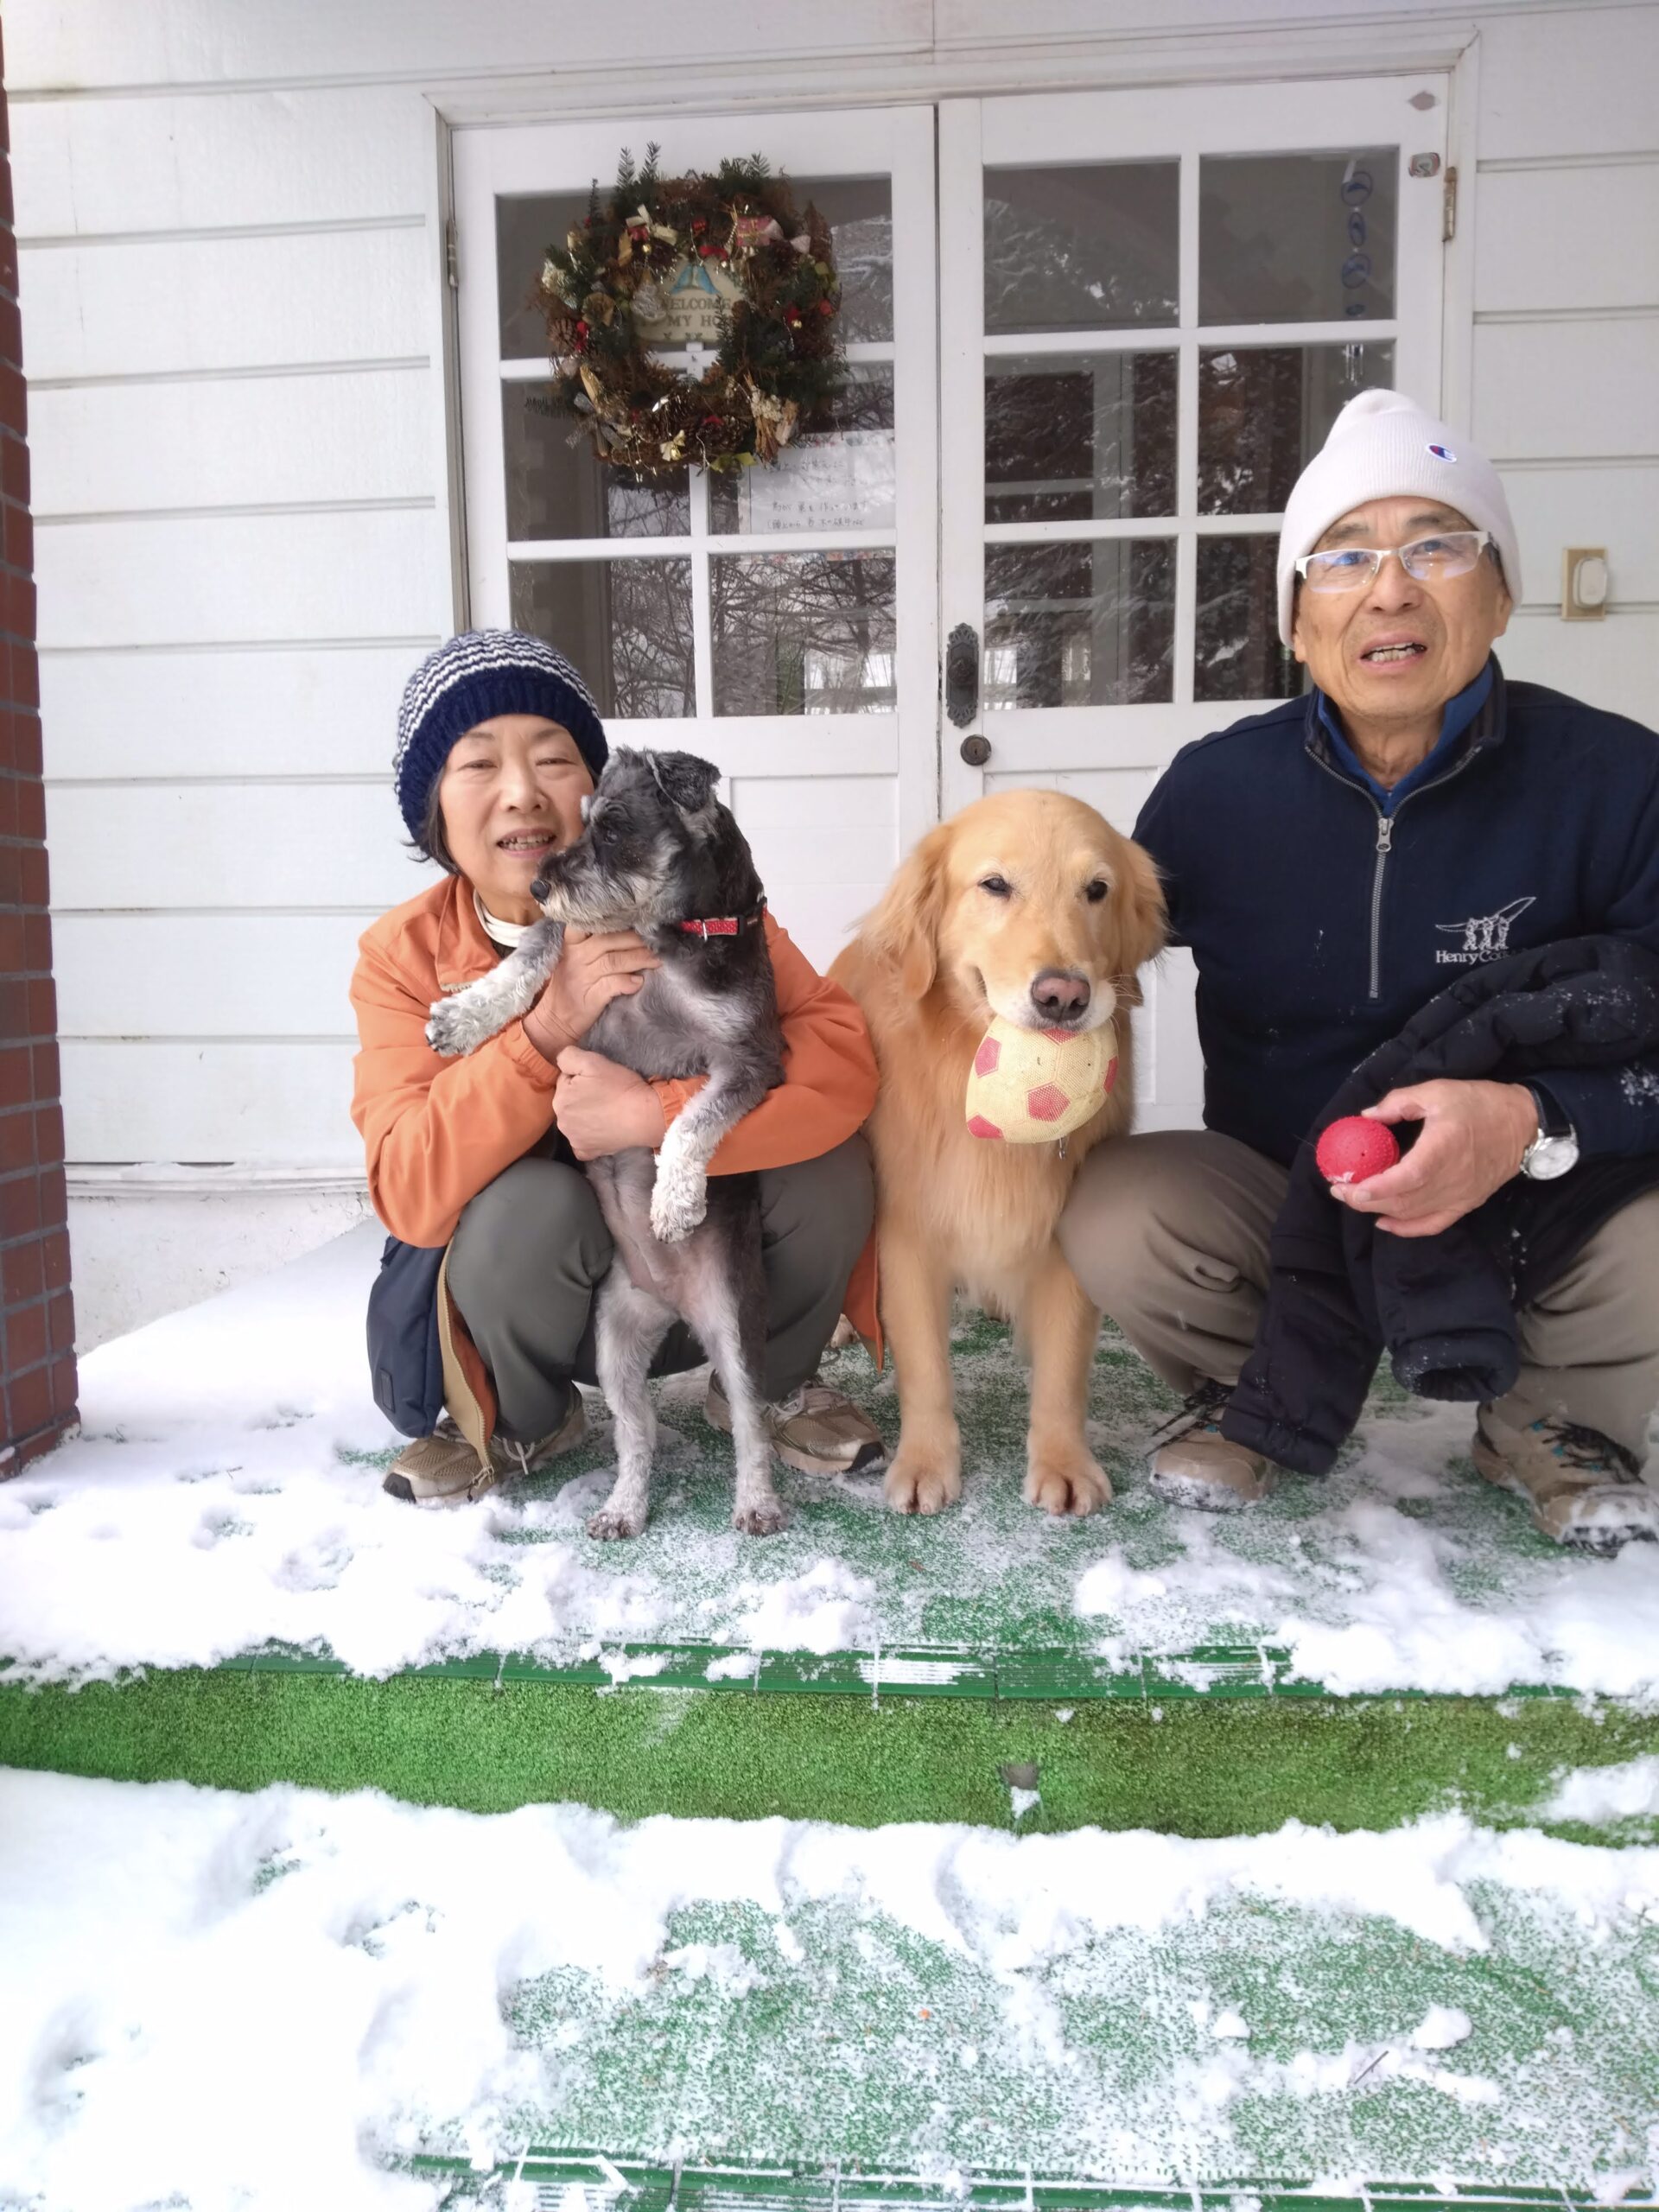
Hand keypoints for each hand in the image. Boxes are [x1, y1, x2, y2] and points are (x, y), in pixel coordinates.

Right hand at [522, 927, 657, 1059]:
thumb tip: (632, 931)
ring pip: (615, 960)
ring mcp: (583, 976)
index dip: (612, 918)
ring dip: (640, 959)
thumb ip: (595, 943)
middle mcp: (576, 956)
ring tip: (656, 960)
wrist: (556, 1020)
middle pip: (609, 939)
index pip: (587, 922)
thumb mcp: (575, 959)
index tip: (633, 917)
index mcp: (571, 943)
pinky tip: (639, 982)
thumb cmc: (570, 986)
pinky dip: (629, 982)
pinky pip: (614, 984)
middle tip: (656, 941)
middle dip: (636, 939)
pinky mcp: (591, 996)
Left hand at [553, 1046, 667, 1160]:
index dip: (582, 1077)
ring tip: (605, 1111)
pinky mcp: (587, 1152)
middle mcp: (562, 1123)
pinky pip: (581, 1143)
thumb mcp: (592, 1061)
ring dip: (584, 1116)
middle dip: (581, 1097)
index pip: (565, 1082)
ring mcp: (574, 1140)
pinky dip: (588, 1137)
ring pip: (574, 1122)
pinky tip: (600, 1130)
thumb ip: (567, 1056)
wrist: (644, 1115)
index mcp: (560, 1099)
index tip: (598, 1080)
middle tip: (604, 1094)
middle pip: (568, 1103)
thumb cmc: (619, 1087)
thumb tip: (560, 1062)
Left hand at [1329, 1079, 1537, 1237]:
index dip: (1375, 1188)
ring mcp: (1461, 1196)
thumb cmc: (1479, 1103)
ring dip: (1380, 1211)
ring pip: (1413, 1214)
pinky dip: (1406, 1229)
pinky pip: (1433, 1224)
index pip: (1406, 1178)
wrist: (1523, 1124)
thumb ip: (1398, 1102)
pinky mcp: (1467, 1204)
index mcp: (1444, 1147)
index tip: (1346, 1186)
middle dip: (1365, 1200)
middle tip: (1339, 1190)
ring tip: (1355, 1199)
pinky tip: (1384, 1222)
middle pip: (1403, 1201)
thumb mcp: (1437, 1091)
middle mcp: (1452, 1178)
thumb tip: (1365, 1117)